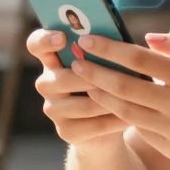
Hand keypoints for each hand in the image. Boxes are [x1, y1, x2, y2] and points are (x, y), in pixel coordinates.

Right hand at [25, 29, 125, 148]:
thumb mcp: (105, 63)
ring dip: (110, 101)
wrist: (107, 127)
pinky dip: (115, 121)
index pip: (36, 44)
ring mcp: (53, 109)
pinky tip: (131, 117)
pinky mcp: (66, 131)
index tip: (63, 38)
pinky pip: (93, 125)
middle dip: (91, 77)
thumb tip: (117, 40)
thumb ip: (103, 50)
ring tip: (132, 97)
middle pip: (61, 78)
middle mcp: (47, 83)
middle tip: (115, 76)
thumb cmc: (108, 82)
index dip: (45, 40)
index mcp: (53, 59)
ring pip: (83, 104)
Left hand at [70, 32, 169, 169]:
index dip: (109, 49)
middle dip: (94, 73)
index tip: (87, 40)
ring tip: (86, 84)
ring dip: (102, 97)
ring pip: (126, 112)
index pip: (139, 60)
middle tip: (75, 62)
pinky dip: (124, 116)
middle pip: (125, 87)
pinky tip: (111, 105)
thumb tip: (147, 38)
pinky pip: (141, 130)